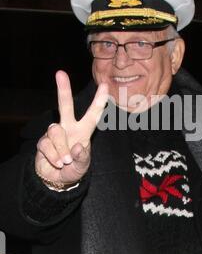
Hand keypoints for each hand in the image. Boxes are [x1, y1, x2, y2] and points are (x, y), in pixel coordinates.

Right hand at [35, 71, 108, 186]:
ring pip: (56, 132)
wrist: (56, 180)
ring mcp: (55, 134)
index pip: (93, 114)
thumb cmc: (74, 169)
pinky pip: (46, 145)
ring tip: (65, 161)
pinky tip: (57, 163)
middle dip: (63, 90)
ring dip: (62, 149)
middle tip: (60, 73)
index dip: (99, 100)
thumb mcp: (83, 167)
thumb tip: (79, 146)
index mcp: (83, 132)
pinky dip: (53, 156)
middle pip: (65, 106)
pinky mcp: (43, 142)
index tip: (105, 85)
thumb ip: (83, 158)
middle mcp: (69, 128)